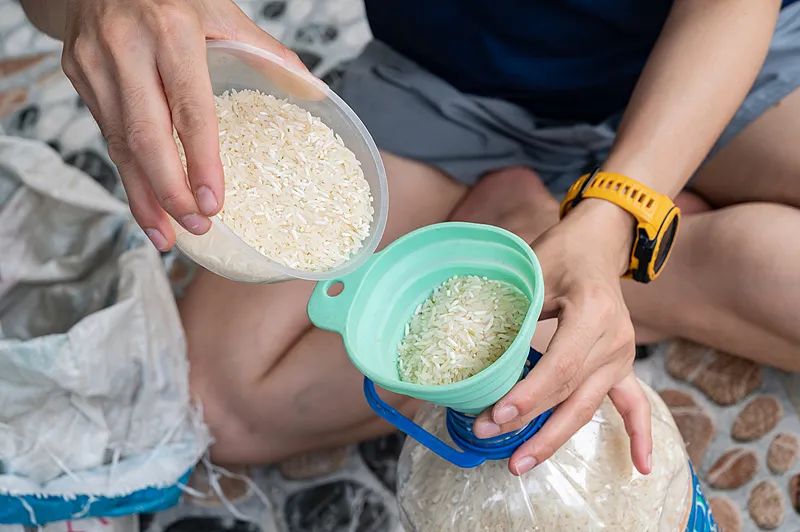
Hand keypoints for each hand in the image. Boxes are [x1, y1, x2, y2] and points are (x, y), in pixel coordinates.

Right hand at [60, 0, 309, 250]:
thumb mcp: (222, 12)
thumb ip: (265, 52)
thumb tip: (314, 92)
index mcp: (171, 31)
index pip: (190, 108)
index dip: (201, 160)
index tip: (215, 202)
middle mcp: (127, 49)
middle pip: (147, 136)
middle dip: (171, 191)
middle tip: (196, 227)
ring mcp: (96, 65)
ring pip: (120, 144)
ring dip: (144, 196)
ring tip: (167, 234)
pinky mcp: (79, 79)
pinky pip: (107, 137)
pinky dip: (128, 176)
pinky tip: (147, 204)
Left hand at [472, 199, 652, 476]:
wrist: (597, 243)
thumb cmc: (560, 253)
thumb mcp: (533, 272)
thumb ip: (516, 314)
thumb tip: (481, 362)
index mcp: (593, 313)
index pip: (558, 368)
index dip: (527, 397)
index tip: (493, 416)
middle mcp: (615, 339)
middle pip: (571, 394)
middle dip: (530, 424)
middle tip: (490, 443)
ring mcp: (623, 354)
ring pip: (588, 405)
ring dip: (555, 438)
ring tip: (521, 464)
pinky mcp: (622, 364)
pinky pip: (634, 403)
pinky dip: (639, 433)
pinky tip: (640, 466)